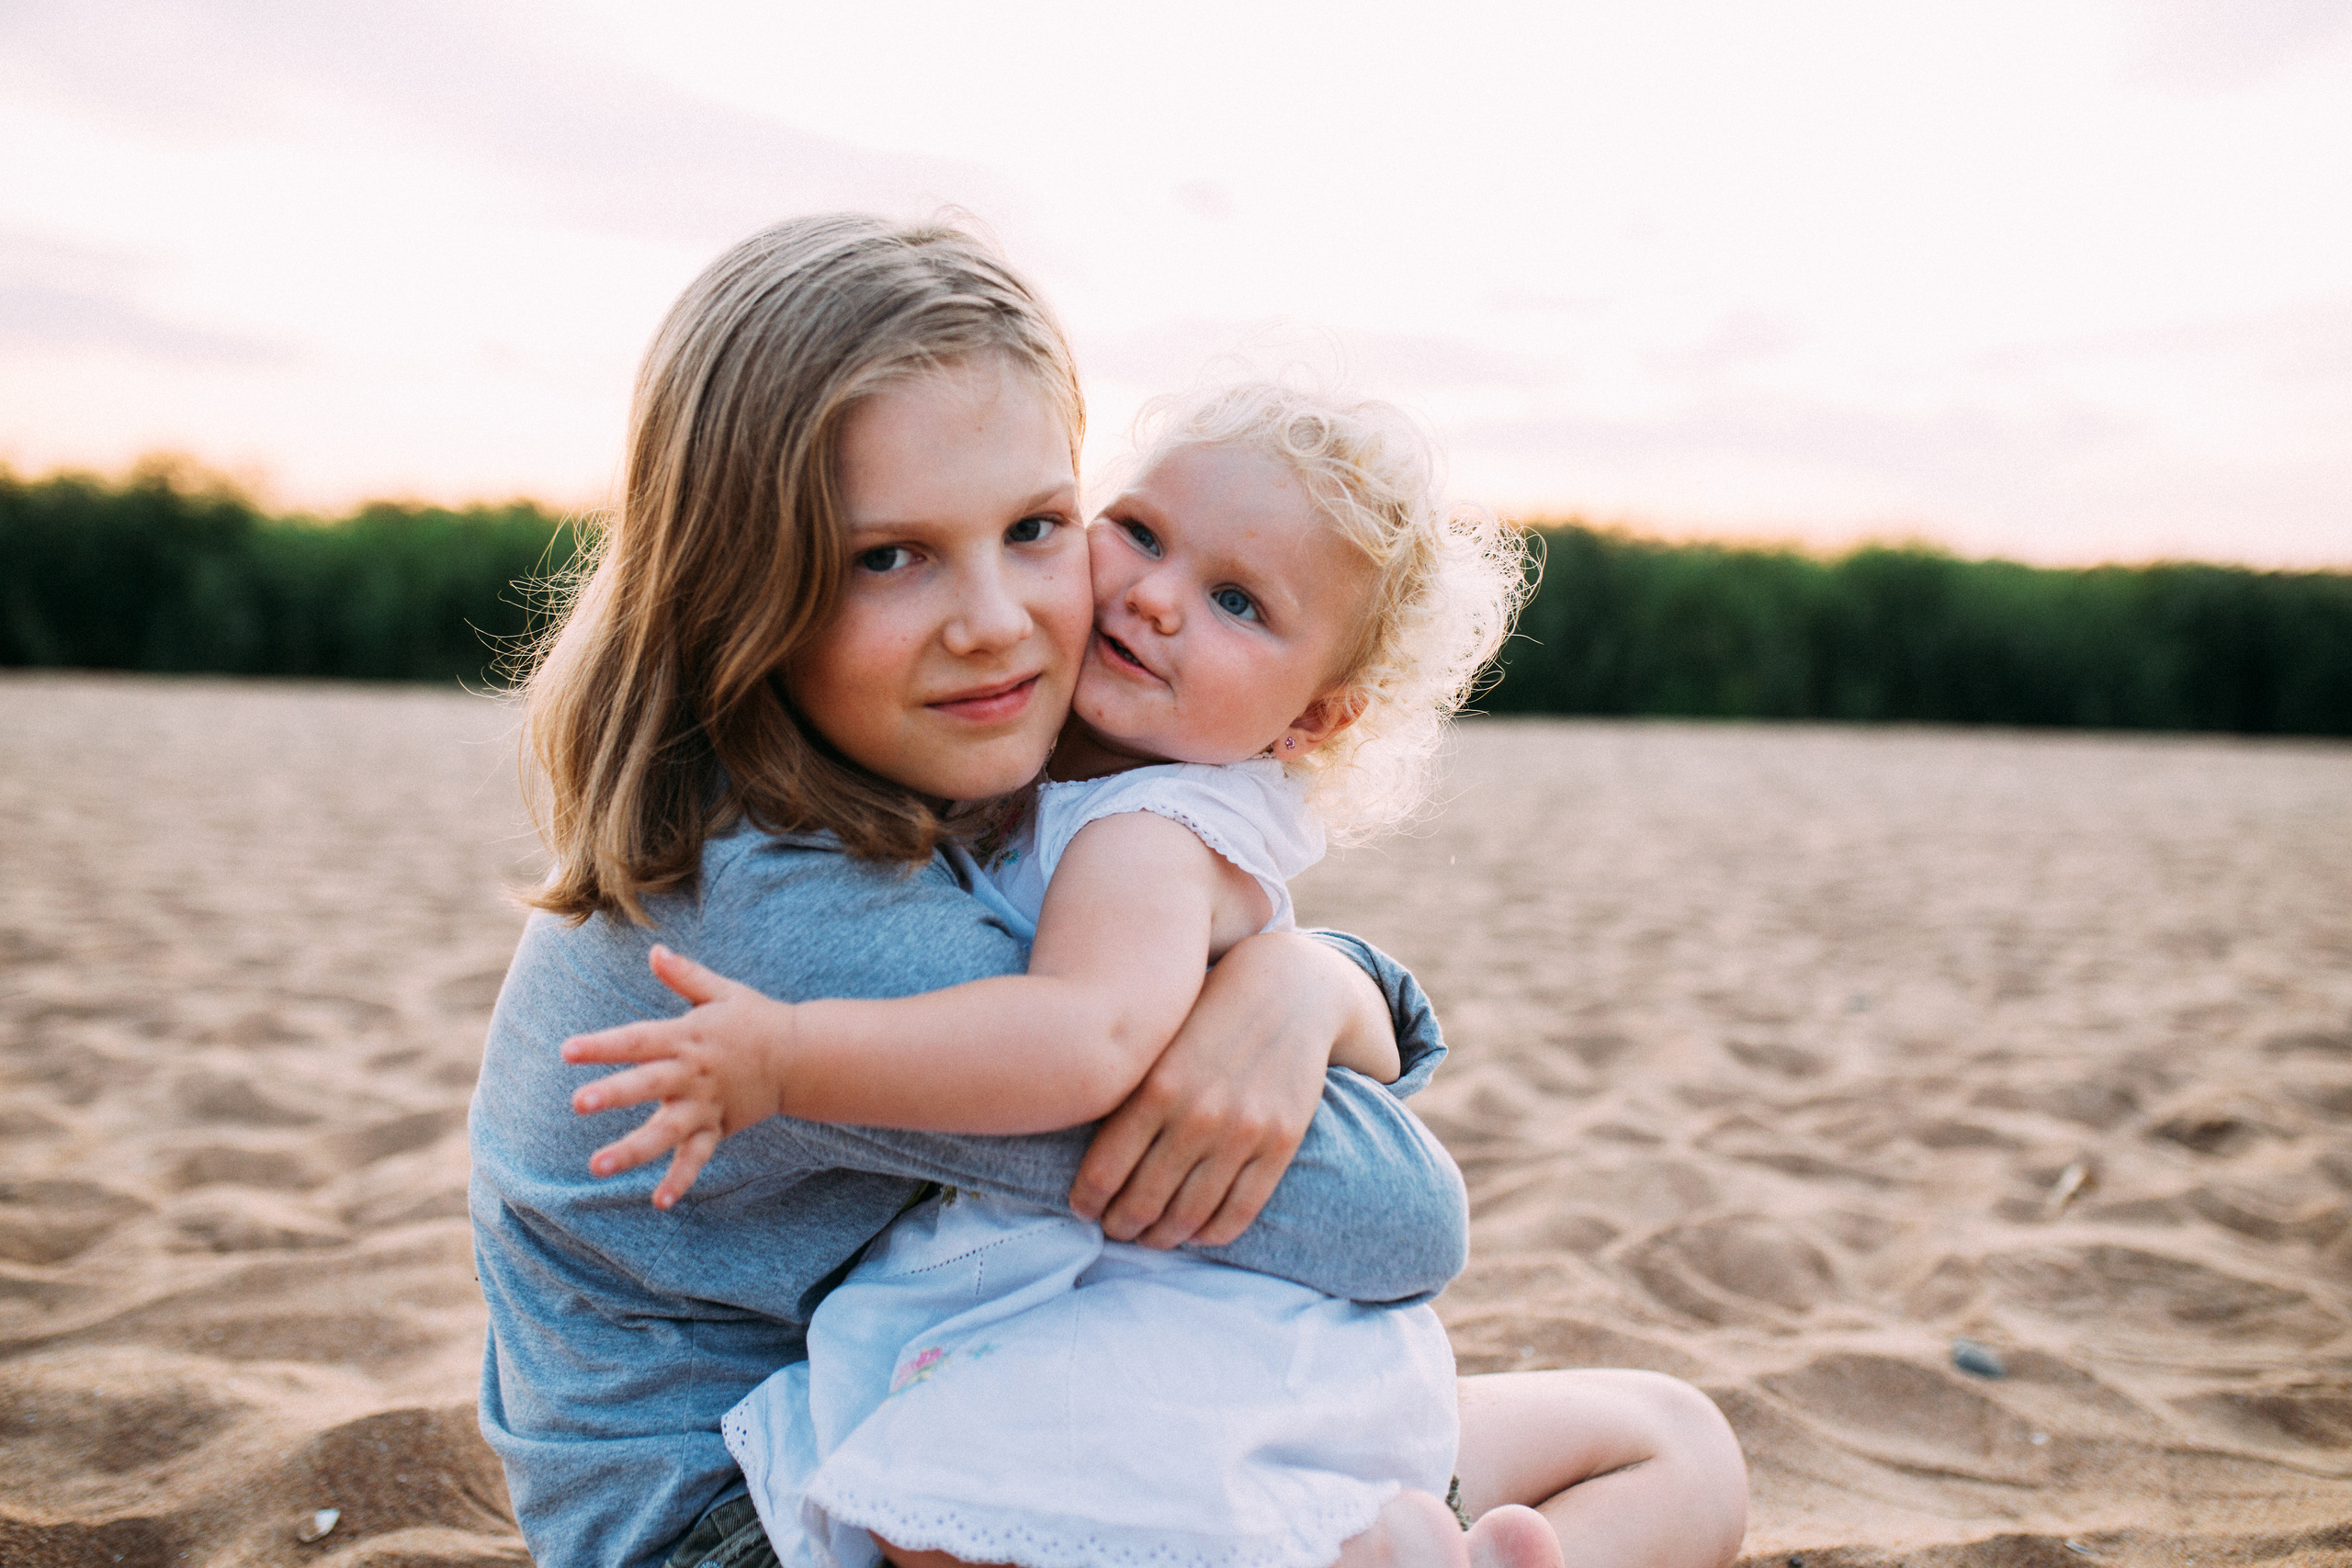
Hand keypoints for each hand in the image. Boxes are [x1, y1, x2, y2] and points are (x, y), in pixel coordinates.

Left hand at [560, 945, 795, 1209]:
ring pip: (665, 1131)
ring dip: (632, 1149)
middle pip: (648, 1084)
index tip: (567, 1051)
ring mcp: (705, 1105)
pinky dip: (680, 1179)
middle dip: (615, 1093)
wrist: (801, 1056)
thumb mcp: (722, 991)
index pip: (638, 1039)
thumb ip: (685, 975)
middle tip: (579, 1103)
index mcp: (688, 1037)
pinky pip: (697, 1157)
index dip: (603, 1045)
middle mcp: (692, 1074)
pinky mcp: (718, 1127)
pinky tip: (658, 1201)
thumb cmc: (754, 1019)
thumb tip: (653, 950)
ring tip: (597, 1166)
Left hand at [1070, 932, 1390, 1247]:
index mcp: (1155, 1087)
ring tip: (1151, 1237)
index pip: (1103, 1171)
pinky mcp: (1280, 1143)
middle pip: (1143, 1202)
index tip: (1082, 1209)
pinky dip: (1211, 1234)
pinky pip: (1239, 1211)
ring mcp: (1242, 1132)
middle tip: (1114, 1230)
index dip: (1087, 1202)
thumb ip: (1127, 1089)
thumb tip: (1084, 1145)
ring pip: (1189, 1216)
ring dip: (1163, 1237)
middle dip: (1121, 1226)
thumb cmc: (1208, 1011)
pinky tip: (1196, 1233)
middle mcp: (1197, 1114)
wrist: (1289, 988)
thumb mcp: (1158, 1038)